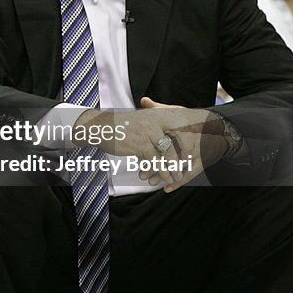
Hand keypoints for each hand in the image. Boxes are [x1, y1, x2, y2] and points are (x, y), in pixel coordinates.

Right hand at [75, 98, 229, 190]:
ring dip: (175, 167)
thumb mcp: (141, 121)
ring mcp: (149, 133)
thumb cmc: (121, 127)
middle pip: (180, 138)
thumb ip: (156, 127)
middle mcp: (156, 121)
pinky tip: (166, 178)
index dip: (189, 140)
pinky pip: (156, 161)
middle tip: (189, 165)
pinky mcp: (141, 144)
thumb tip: (171, 138)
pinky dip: (163, 171)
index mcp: (158, 114)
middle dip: (186, 154)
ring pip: (168, 153)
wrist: (100, 128)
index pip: (181, 126)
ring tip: (178, 176)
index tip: (192, 151)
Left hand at [134, 97, 230, 191]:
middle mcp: (188, 140)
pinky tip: (167, 189)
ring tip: (149, 181)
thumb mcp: (177, 113)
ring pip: (177, 166)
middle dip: (153, 165)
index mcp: (180, 128)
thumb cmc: (194, 121)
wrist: (219, 128)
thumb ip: (159, 108)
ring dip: (163, 175)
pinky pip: (190, 174)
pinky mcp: (203, 162)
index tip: (135, 155)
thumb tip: (143, 100)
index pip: (161, 139)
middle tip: (141, 173)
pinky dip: (179, 182)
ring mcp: (196, 152)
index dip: (148, 148)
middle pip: (167, 155)